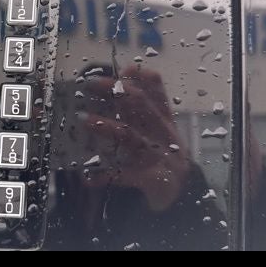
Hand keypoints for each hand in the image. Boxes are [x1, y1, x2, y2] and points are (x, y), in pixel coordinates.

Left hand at [75, 65, 189, 210]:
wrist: (181, 198)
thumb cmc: (163, 158)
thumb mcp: (158, 130)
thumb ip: (144, 105)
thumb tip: (128, 71)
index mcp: (165, 122)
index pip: (156, 94)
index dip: (142, 79)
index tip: (125, 68)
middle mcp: (164, 135)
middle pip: (141, 106)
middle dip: (117, 92)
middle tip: (91, 84)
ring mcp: (160, 157)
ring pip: (130, 136)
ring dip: (106, 126)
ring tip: (84, 119)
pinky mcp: (154, 180)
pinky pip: (125, 176)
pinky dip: (105, 176)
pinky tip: (88, 176)